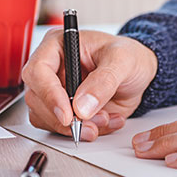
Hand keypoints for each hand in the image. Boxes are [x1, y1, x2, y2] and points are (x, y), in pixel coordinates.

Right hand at [22, 29, 157, 141]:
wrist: (139, 71)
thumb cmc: (128, 55)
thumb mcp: (122, 60)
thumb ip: (103, 82)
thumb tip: (81, 106)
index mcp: (58, 45)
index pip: (38, 71)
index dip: (49, 95)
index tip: (68, 114)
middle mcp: (52, 68)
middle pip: (37, 99)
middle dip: (65, 118)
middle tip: (92, 123)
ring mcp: (55, 90)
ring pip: (45, 117)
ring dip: (75, 127)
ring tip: (105, 119)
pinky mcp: (63, 109)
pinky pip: (61, 128)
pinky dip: (84, 131)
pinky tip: (106, 120)